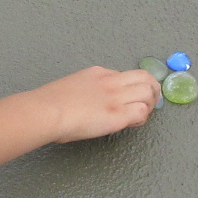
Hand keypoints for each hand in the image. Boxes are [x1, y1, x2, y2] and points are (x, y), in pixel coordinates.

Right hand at [33, 65, 163, 142]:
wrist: (47, 111)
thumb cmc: (48, 104)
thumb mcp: (69, 88)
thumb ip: (83, 92)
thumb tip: (84, 105)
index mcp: (97, 73)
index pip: (124, 76)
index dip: (130, 88)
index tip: (126, 98)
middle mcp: (110, 81)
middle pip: (144, 77)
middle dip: (151, 89)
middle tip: (149, 102)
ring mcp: (116, 97)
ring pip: (148, 92)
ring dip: (149, 103)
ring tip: (142, 115)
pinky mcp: (118, 115)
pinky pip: (141, 112)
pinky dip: (142, 118)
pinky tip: (133, 123)